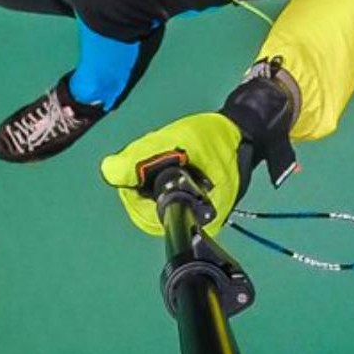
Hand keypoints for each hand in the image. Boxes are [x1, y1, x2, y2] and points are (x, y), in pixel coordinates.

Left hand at [99, 112, 247, 236]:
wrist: (245, 130)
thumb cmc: (215, 136)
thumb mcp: (176, 139)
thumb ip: (141, 156)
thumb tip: (108, 170)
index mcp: (193, 214)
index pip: (144, 212)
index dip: (132, 187)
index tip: (136, 163)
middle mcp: (195, 223)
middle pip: (148, 209)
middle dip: (142, 181)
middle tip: (156, 153)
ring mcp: (196, 214)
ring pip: (155, 201)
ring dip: (151, 177)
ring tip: (168, 153)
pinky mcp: (196, 203)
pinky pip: (166, 195)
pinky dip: (161, 176)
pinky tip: (174, 159)